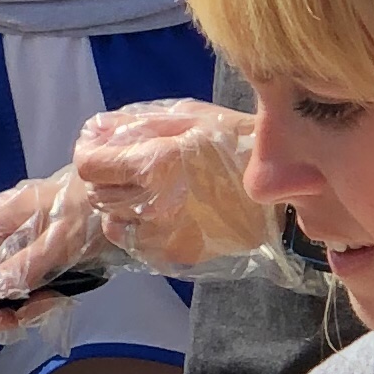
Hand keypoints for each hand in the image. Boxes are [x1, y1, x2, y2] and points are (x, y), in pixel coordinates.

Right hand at [0, 168, 104, 312]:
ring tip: (43, 307)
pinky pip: (16, 286)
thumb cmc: (84, 213)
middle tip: (11, 323)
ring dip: (14, 307)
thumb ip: (24, 265)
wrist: (112, 199)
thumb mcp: (57, 241)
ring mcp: (8, 246)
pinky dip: (32, 298)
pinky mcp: (25, 257)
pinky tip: (52, 299)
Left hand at [68, 97, 263, 267]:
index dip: (92, 154)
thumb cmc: (236, 144)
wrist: (285, 195)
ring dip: (122, 206)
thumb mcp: (190, 116)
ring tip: (151, 190)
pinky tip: (163, 213)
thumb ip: (135, 123)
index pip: (88, 165)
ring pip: (113, 222)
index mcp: (155, 164)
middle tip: (133, 168)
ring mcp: (163, 236)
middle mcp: (152, 205)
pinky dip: (139, 228)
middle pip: (97, 195)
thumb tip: (94, 132)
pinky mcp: (175, 256)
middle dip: (108, 179)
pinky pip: (135, 243)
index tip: (103, 150)